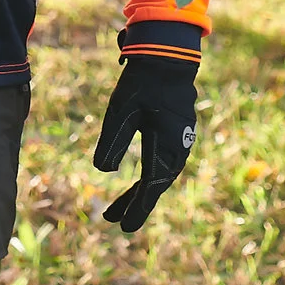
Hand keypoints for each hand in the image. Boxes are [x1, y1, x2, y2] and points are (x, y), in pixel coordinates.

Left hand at [90, 55, 198, 236]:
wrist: (168, 57)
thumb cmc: (142, 82)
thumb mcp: (120, 110)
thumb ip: (113, 141)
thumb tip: (103, 171)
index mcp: (164, 146)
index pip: (149, 187)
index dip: (136, 209)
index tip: (122, 228)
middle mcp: (177, 147)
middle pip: (155, 185)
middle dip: (133, 203)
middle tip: (111, 219)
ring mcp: (181, 140)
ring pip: (160, 175)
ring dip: (141, 191)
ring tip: (120, 205)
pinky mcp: (178, 133)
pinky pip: (164, 163)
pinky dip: (150, 176)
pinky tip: (140, 182)